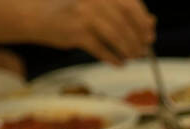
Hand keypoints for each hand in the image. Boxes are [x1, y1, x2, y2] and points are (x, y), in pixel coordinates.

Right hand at [33, 0, 155, 64]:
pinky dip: (113, 58)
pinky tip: (118, 62)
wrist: (38, 15)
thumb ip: (124, 12)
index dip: (143, 22)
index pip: (131, 5)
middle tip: (143, 50)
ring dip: (128, 50)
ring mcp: (85, 14)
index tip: (150, 35)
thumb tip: (151, 23)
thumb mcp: (98, 6)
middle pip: (126, 22)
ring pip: (116, 36)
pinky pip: (101, 49)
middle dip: (137, 39)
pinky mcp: (76, 32)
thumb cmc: (71, 11)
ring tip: (132, 57)